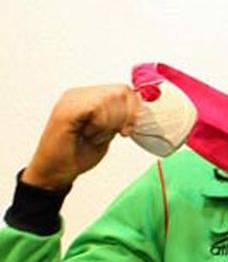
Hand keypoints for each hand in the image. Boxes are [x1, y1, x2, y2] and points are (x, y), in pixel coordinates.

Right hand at [22, 85, 139, 189]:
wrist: (55, 172)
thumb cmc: (78, 154)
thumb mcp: (107, 132)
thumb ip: (119, 117)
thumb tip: (137, 109)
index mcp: (89, 97)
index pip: (123, 90)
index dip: (133, 110)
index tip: (127, 131)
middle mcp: (79, 94)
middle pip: (120, 91)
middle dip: (124, 117)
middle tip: (113, 134)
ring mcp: (71, 100)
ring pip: (109, 98)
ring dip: (109, 123)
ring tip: (93, 136)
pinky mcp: (66, 110)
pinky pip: (95, 107)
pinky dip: (99, 125)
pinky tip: (87, 135)